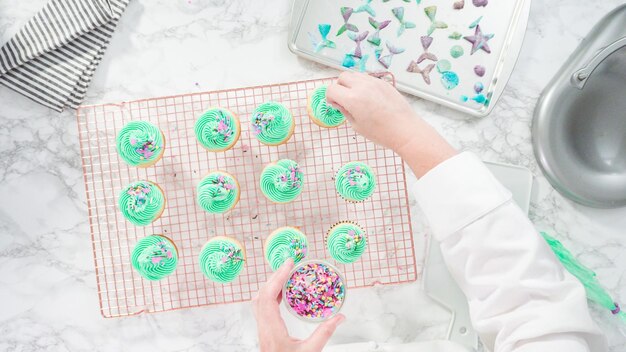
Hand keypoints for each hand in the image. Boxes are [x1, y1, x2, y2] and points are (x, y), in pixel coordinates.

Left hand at [252, 258, 344, 351]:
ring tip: (285, 276)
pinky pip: (263, 308)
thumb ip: (325, 333)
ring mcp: (262, 330)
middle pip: (261, 295)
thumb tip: (339, 317)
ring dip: (271, 285)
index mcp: (271, 330)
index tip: (289, 265)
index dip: (277, 278)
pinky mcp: (265, 332)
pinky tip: (282, 294)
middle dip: (274, 277)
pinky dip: (271, 296)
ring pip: (259, 301)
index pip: (268, 297)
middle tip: (289, 265)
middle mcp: (263, 328)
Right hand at [326, 71, 456, 176]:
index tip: (335, 104)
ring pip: (355, 74)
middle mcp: (362, 86)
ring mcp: (374, 82)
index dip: (330, 97)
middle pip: (342, 77)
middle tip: (344, 100)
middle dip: (339, 87)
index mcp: (352, 99)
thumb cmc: (381, 132)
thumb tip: (338, 102)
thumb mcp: (357, 126)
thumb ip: (345, 111)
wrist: (405, 130)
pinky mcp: (384, 83)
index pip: (332, 89)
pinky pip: (367, 78)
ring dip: (351, 83)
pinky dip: (363, 84)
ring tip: (357, 98)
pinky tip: (369, 97)